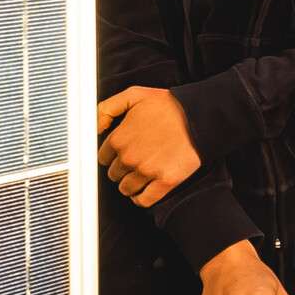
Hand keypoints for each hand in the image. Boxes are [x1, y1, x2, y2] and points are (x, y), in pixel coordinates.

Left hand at [94, 86, 200, 206]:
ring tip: (140, 175)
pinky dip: (141, 199)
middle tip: (134, 161)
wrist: (200, 116)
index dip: (112, 155)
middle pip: (114, 174)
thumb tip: (95, 126)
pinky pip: (144, 200)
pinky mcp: (165, 181)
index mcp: (119, 138)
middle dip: (121, 169)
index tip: (120, 153)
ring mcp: (147, 171)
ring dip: (130, 184)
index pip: (102, 158)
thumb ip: (107, 108)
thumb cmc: (170, 106)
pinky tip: (143, 192)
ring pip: (126, 189)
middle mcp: (130, 157)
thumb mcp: (134, 95)